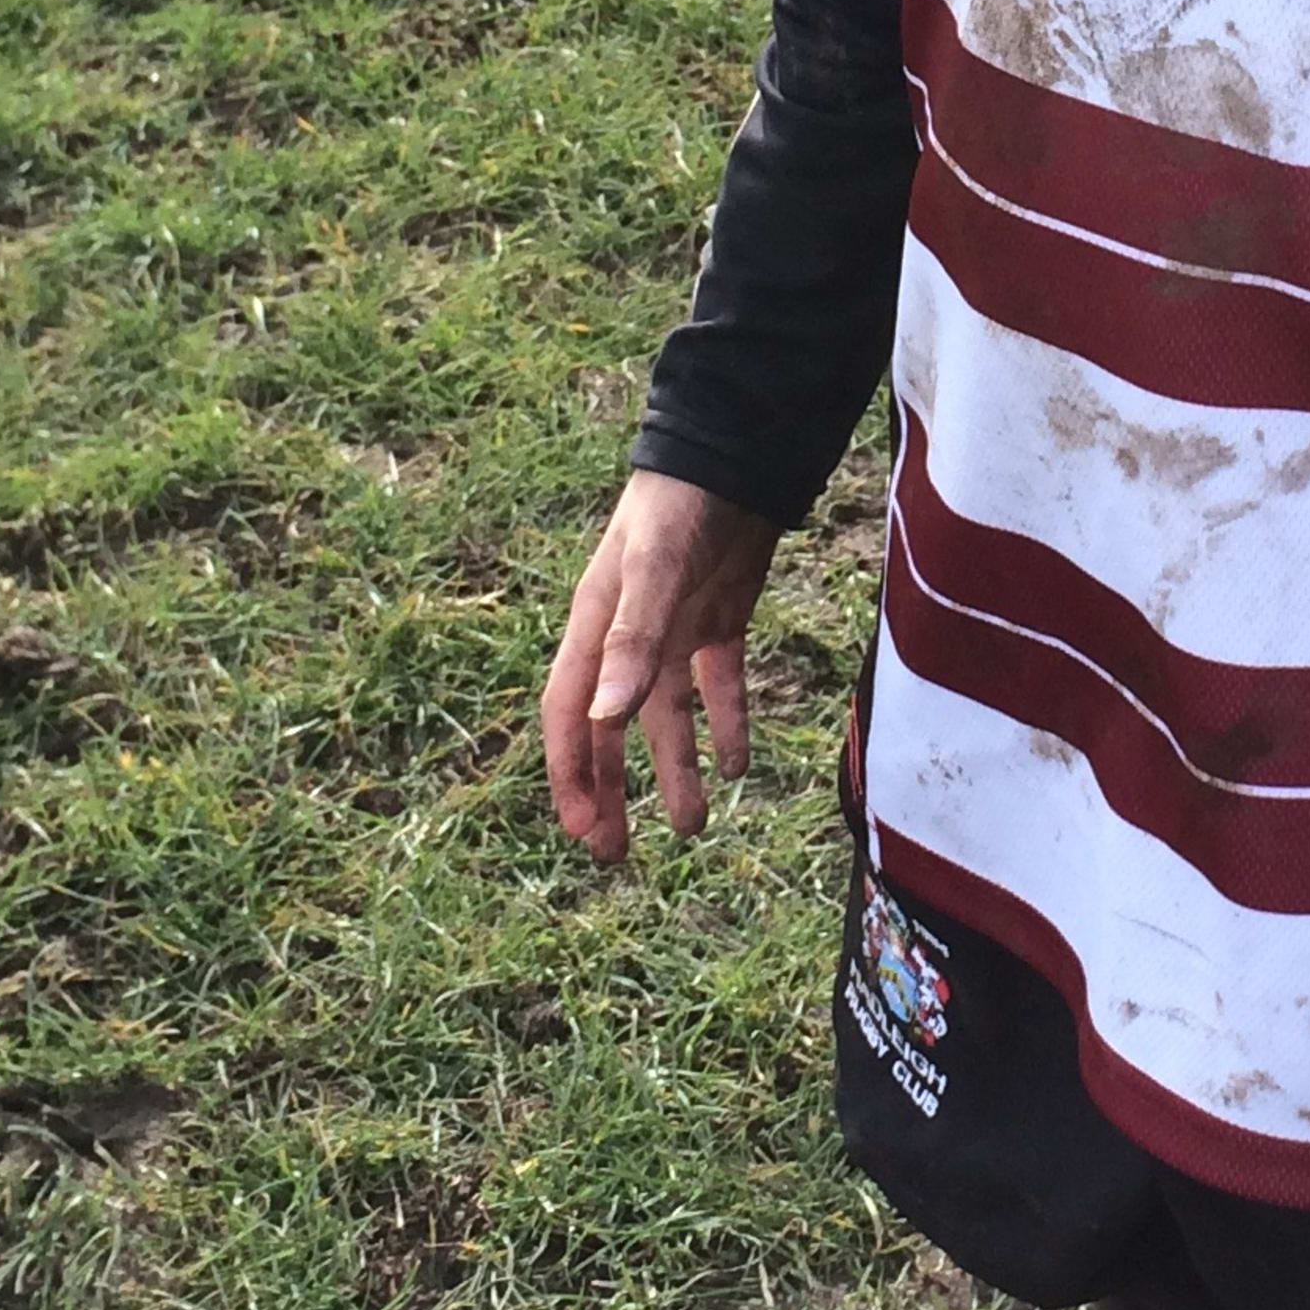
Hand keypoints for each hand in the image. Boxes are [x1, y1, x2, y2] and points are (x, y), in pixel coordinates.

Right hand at [540, 474, 782, 864]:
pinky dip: (728, 723)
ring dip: (676, 770)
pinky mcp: (718, 623)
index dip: (571, 775)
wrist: (732, 455)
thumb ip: (630, 643)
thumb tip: (603, 720)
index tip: (582, 830)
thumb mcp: (651, 574)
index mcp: (594, 629)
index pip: (569, 715)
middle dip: (613, 791)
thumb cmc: (677, 507)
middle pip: (610, 730)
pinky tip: (740, 764)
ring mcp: (672, 633)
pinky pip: (718, 685)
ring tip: (694, 826)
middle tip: (619, 854)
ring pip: (666, 719)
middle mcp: (627, 638)